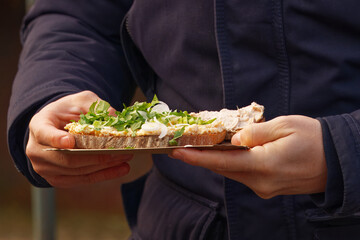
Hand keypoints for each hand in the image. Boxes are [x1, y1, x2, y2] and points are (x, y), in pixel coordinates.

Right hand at [26, 91, 132, 187]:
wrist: (59, 126)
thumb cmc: (69, 111)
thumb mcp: (80, 100)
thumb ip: (95, 105)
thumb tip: (114, 116)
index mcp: (39, 125)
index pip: (45, 134)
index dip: (56, 139)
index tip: (70, 141)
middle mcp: (37, 150)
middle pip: (66, 158)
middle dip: (95, 156)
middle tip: (119, 151)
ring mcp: (45, 168)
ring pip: (77, 171)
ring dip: (104, 166)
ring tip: (125, 158)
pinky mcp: (58, 179)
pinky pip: (82, 180)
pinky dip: (103, 175)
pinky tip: (121, 169)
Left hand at [170, 115, 326, 198]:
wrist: (339, 162)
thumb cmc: (315, 139)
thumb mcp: (285, 126)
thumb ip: (255, 133)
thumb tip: (234, 139)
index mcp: (265, 165)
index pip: (222, 162)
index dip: (196, 157)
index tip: (176, 152)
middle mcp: (261, 182)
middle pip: (223, 169)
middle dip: (201, 157)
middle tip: (183, 145)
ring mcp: (264, 188)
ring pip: (232, 172)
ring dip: (217, 160)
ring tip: (201, 146)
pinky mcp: (268, 188)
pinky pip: (243, 175)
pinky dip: (232, 163)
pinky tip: (227, 152)